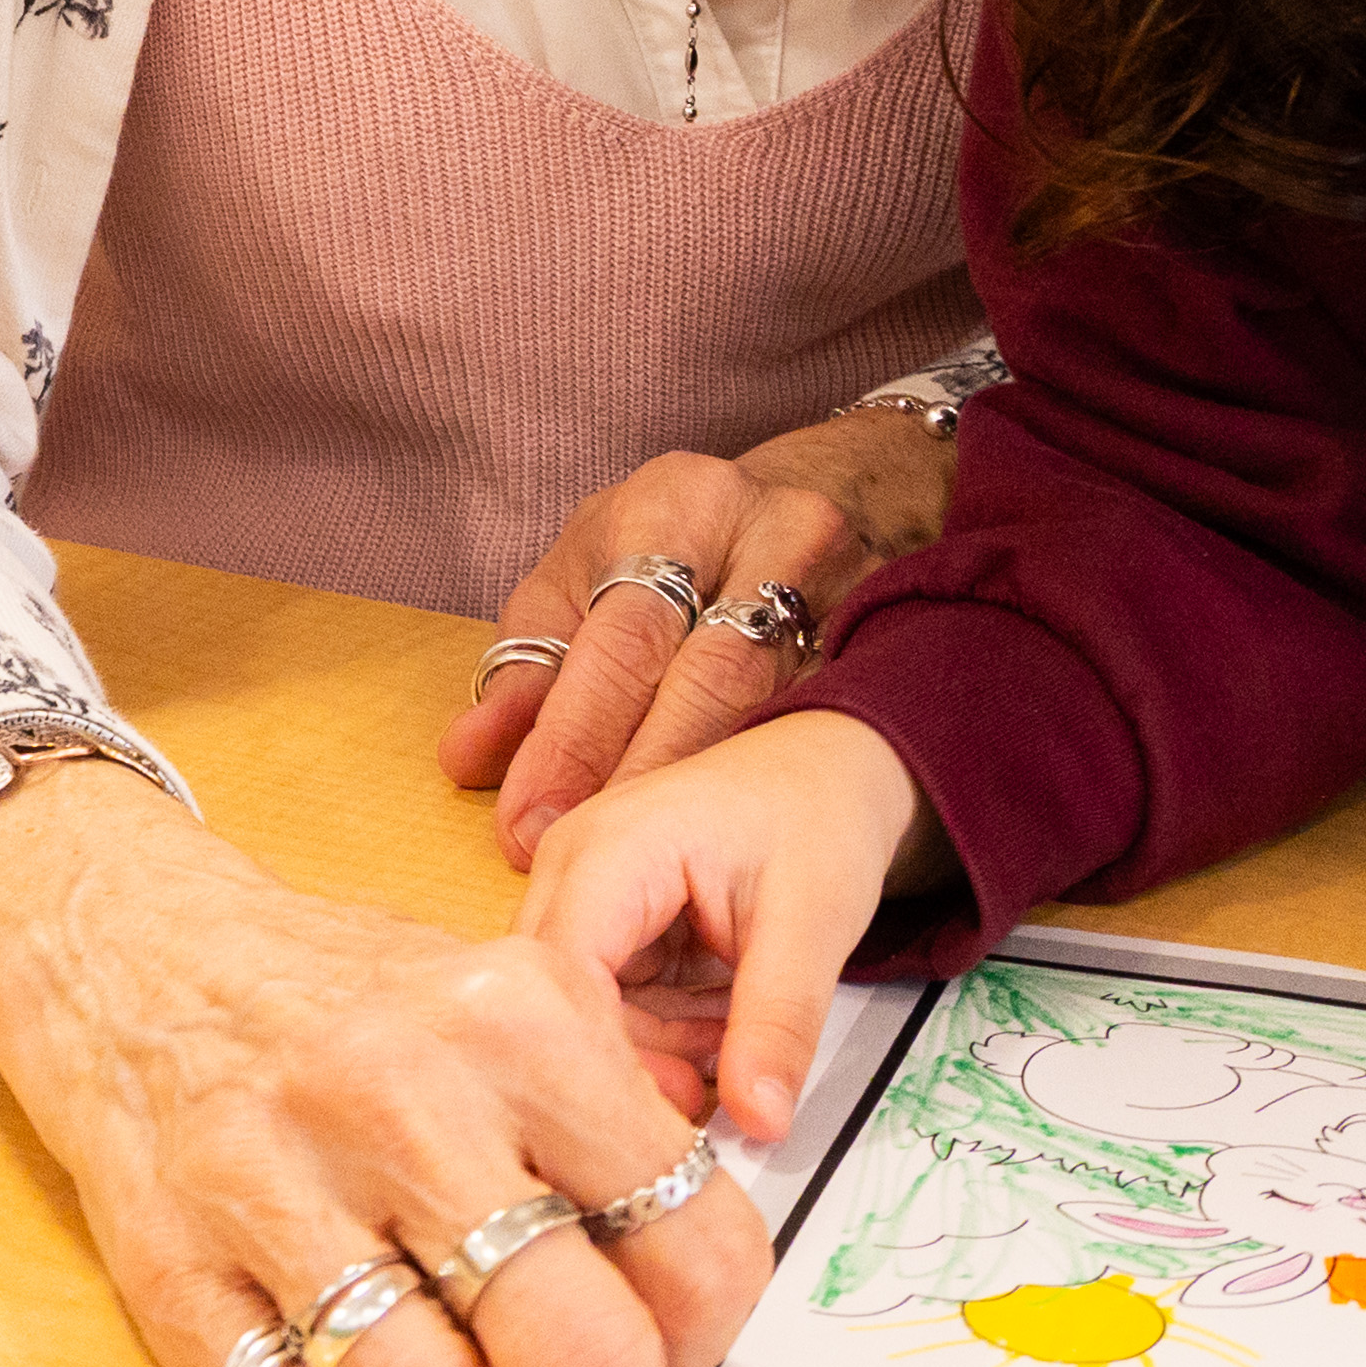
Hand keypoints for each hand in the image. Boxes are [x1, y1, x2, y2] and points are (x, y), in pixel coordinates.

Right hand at [0, 771, 773, 1366]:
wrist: (127, 945)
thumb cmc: (340, 998)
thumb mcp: (505, 999)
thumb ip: (608, 1127)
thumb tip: (689, 1298)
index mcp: (516, 1020)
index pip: (692, 1245)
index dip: (696, 1332)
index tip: (662, 1335)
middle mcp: (399, 1093)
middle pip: (572, 1351)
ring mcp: (271, 1180)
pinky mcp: (170, 1263)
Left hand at [446, 413, 953, 858]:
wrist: (818, 500)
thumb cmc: (671, 551)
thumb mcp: (581, 581)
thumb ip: (527, 669)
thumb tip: (469, 759)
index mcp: (678, 504)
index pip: (622, 637)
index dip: (575, 738)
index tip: (531, 823)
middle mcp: (774, 530)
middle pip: (711, 672)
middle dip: (643, 774)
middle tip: (591, 855)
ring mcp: (854, 578)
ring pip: (781, 702)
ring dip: (713, 789)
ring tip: (658, 866)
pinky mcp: (896, 626)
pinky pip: (835, 713)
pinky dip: (782, 776)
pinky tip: (745, 837)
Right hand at [513, 713, 928, 1145]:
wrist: (829, 773)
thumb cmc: (818, 817)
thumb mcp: (814, 923)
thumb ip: (781, 1023)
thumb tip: (759, 1123)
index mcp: (608, 849)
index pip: (561, 974)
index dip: (605, 1054)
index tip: (676, 1108)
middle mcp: (568, 868)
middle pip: (557, 1001)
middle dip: (634, 1060)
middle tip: (718, 1087)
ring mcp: (576, 896)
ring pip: (580, 1014)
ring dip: (658, 1048)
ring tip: (737, 1033)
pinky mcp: (597, 924)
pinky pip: (606, 1006)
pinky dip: (664, 1031)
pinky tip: (719, 1016)